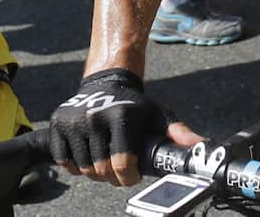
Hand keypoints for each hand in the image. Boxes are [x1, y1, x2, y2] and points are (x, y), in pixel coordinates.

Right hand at [49, 69, 195, 186]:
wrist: (106, 83)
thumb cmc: (135, 105)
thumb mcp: (158, 115)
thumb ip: (178, 133)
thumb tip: (202, 146)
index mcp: (121, 116)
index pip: (123, 165)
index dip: (129, 177)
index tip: (132, 173)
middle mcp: (95, 117)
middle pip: (102, 171)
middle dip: (112, 176)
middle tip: (118, 166)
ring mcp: (74, 120)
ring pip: (83, 169)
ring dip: (94, 172)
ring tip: (104, 158)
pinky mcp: (57, 123)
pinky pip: (63, 161)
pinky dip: (75, 164)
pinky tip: (87, 152)